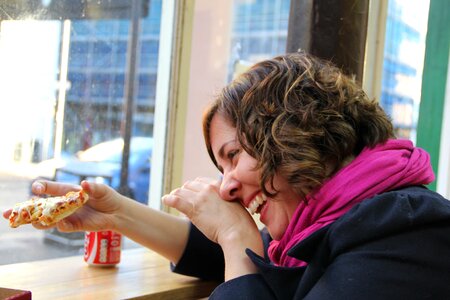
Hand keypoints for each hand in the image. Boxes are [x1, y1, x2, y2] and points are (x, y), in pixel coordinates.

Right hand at [3, 180, 124, 231]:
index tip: (35, 189)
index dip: (40, 187)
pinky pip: (63, 227)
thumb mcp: (101, 190)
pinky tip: (61, 224)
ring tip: (34, 221)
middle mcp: (63, 204)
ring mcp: (67, 216)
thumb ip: (92, 188)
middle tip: (8, 213)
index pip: (49, 188)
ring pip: (46, 220)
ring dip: (38, 221)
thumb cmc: (107, 197)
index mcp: (67, 191)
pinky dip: (61, 226)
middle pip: (39, 207)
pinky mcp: (74, 226)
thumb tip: (84, 185)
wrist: (117, 212)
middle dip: (23, 209)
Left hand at [162, 177, 259, 245]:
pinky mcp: (193, 208)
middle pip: (189, 185)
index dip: (195, 188)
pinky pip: (176, 200)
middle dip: (185, 191)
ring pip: (181, 191)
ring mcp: (200, 198)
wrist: (238, 232)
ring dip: (175, 195)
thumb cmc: (240, 223)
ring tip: (171, 200)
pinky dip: (169, 199)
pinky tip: (165, 200)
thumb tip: (220, 204)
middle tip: (182, 199)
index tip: (193, 195)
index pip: (201, 181)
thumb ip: (225, 199)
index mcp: (219, 186)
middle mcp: (209, 188)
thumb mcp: (234, 204)